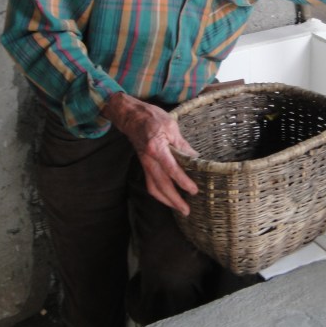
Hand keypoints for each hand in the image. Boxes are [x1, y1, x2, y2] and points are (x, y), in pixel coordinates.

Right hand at [102, 93, 197, 214]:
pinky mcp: (144, 165)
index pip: (171, 169)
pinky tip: (168, 198)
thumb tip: (195, 158)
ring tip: (179, 209)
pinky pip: (150, 183)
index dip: (183, 181)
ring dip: (167, 200)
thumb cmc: (151, 117)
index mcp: (156, 148)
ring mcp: (145, 163)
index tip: (194, 190)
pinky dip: (159, 193)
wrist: (130, 115)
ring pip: (154, 187)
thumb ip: (182, 144)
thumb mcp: (171, 126)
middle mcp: (148, 159)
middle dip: (174, 200)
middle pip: (161, 185)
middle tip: (186, 211)